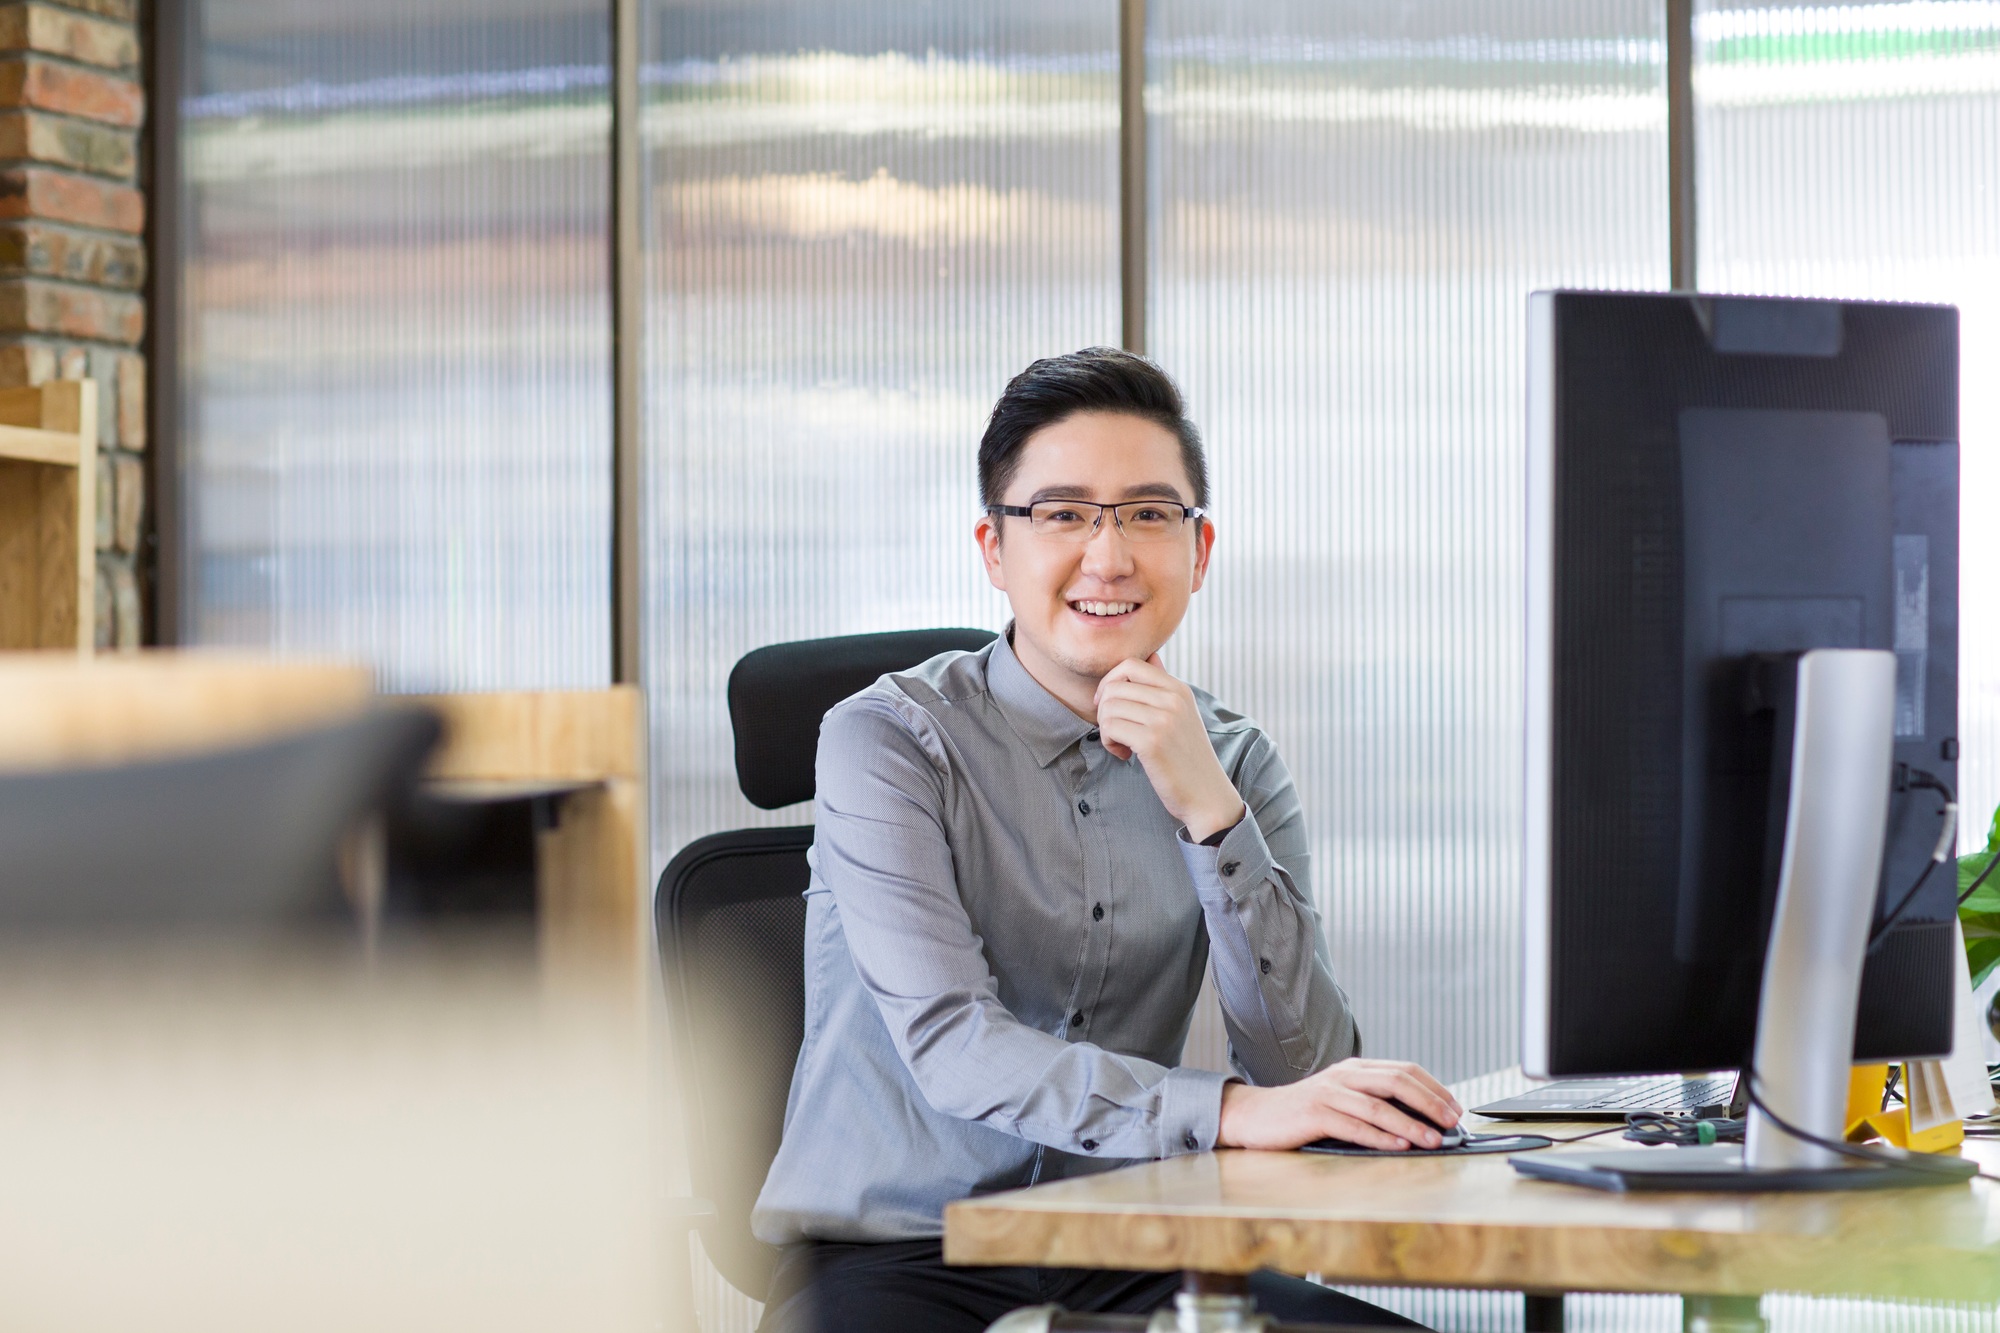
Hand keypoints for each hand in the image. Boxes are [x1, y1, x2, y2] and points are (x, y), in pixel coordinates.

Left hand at [1093, 655, 1245, 841]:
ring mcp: (1163, 719)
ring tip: (1122, 745)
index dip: (1110, 682)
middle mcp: (1173, 699)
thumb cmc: (1188, 758)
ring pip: (1108, 707)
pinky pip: (1110, 728)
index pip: (1130, 664)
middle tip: (1116, 731)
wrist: (1208, 795)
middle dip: (1104, 709)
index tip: (1109, 705)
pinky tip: (1125, 755)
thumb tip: (1151, 655)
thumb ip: (1164, 686)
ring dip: (1106, 729)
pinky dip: (1110, 743)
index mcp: (1179, 689)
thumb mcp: (1183, 714)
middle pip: (1114, 686)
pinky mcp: (1151, 742)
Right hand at [1216, 1059, 1463, 1150]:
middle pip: (1396, 1081)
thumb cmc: (1303, 1112)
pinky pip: (1354, 1126)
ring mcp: (1329, 1093)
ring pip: (1378, 1106)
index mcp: (1355, 1068)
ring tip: (1433, 1139)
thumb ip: (1372, 1101)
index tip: (1455, 1108)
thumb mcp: (1341, 1098)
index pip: (1404, 1069)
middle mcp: (1344, 1075)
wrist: (1256, 1115)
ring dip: (1410, 1124)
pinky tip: (1399, 1146)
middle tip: (1451, 1121)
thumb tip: (1419, 1119)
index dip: (1433, 1087)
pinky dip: (1380, 1136)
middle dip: (1429, 1101)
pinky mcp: (1315, 1114)